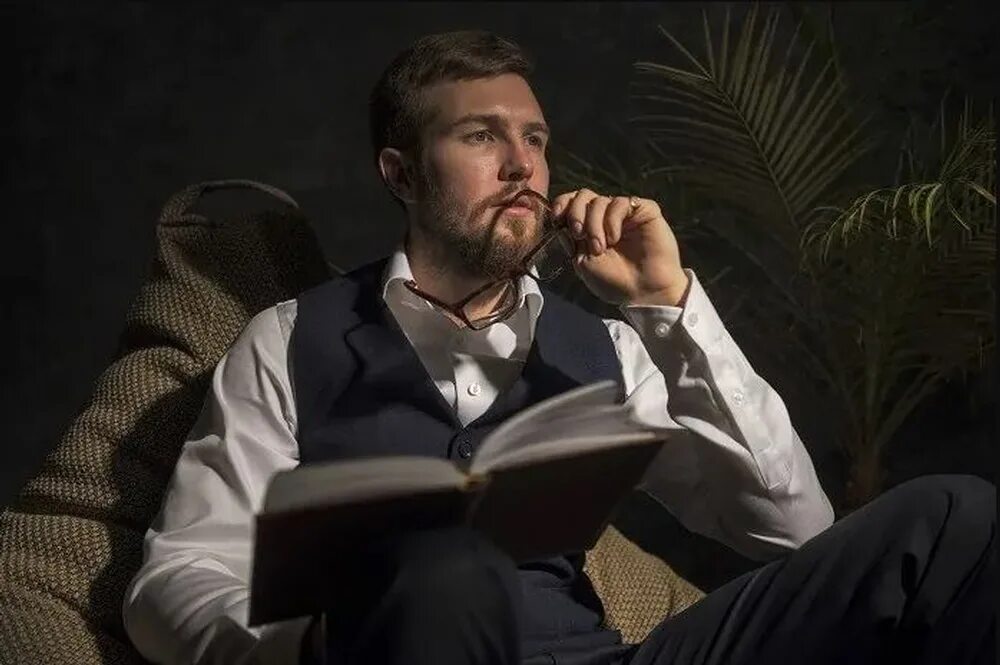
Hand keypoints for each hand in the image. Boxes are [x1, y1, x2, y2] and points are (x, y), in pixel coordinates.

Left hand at [550, 189, 689, 306]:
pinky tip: (615, 238)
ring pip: (599, 200)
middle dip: (575, 213)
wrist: (644, 292)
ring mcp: (625, 213)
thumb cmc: (614, 281)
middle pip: (583, 195)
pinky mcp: (644, 210)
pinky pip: (620, 202)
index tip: (557, 219)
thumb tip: (562, 221)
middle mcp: (606, 217)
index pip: (571, 203)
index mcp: (589, 227)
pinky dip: (611, 220)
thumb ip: (571, 239)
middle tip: (579, 235)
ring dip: (593, 223)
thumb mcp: (583, 262)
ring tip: (600, 247)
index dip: (561, 204)